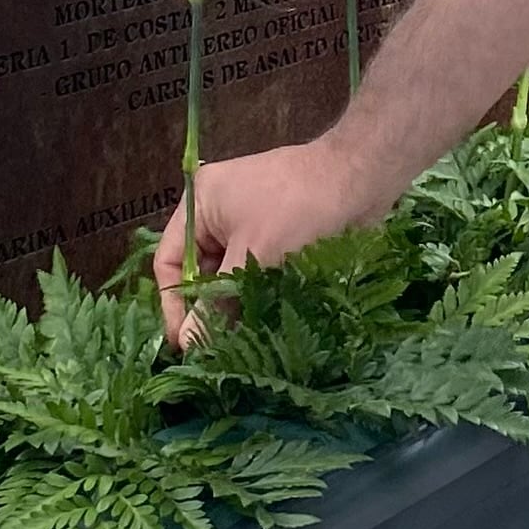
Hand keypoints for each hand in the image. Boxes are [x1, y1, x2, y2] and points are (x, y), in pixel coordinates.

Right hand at [153, 135, 397, 345]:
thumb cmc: (300, 209)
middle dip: (207, 308)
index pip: (167, 260)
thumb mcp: (252, 255)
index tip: (183, 343)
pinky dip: (257, 296)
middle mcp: (219, 211)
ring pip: (230, 275)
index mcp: (200, 202)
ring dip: (235, 305)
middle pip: (199, 270)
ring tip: (238, 345)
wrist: (362, 179)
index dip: (172, 303)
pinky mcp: (279, 236)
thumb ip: (217, 300)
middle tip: (213, 350)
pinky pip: (256, 272)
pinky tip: (262, 325)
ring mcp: (250, 222)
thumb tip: (187, 343)